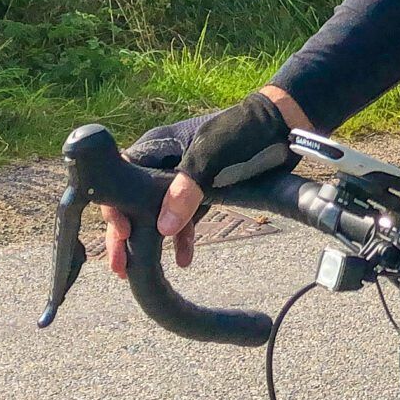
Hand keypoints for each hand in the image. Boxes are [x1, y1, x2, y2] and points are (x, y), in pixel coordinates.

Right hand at [104, 87, 300, 277]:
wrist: (283, 128)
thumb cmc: (243, 134)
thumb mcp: (212, 158)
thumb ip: (186, 190)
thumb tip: (163, 228)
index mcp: (159, 146)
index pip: (123, 176)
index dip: (116, 206)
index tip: (121, 232)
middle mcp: (166, 161)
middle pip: (134, 199)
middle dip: (126, 232)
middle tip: (119, 266)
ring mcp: (184, 177)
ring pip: (158, 212)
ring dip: (151, 240)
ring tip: (139, 271)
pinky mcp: (204, 190)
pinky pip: (185, 216)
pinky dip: (183, 237)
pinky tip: (184, 258)